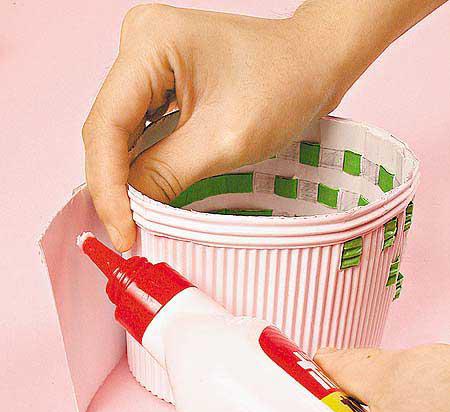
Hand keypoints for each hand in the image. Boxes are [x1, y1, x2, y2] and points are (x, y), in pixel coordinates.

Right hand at [82, 0, 445, 251]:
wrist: (314, 65)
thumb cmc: (286, 83)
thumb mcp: (225, 138)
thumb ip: (168, 173)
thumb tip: (129, 212)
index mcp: (151, 42)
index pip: (107, 125)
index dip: (109, 187)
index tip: (122, 232)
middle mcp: (140, 46)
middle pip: (107, 132)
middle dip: (114, 189)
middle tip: (126, 236)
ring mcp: (148, 65)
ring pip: (119, 137)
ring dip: (124, 183)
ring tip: (132, 225)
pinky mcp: (159, 85)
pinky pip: (139, 134)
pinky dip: (141, 170)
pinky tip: (143, 198)